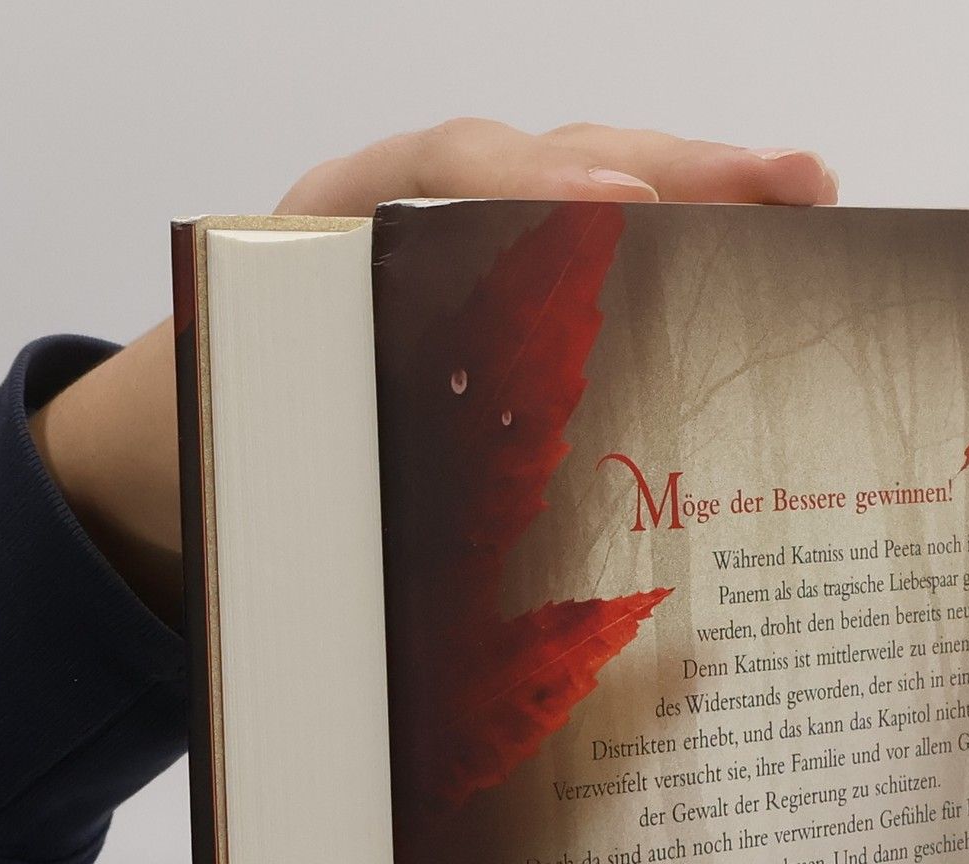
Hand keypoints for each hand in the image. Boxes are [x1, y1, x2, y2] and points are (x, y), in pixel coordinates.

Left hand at [31, 121, 837, 621]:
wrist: (164, 464)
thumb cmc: (219, 464)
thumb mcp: (260, 481)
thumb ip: (331, 500)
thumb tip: (441, 595)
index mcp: (334, 235)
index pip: (444, 175)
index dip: (534, 185)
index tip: (616, 206)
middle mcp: (412, 220)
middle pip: (554, 164)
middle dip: (675, 172)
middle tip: (785, 188)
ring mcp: (465, 253)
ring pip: (591, 193)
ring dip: (703, 196)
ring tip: (804, 200)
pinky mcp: (496, 296)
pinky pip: (591, 257)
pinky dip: (676, 253)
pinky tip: (756, 254)